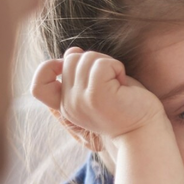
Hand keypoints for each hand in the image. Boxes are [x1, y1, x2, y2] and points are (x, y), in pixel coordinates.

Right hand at [31, 46, 163, 150]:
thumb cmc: (127, 109)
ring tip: (119, 85)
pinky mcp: (96, 96)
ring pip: (85, 58)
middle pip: (70, 60)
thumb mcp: (97, 89)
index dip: (48, 68)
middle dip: (94, 61)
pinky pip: (101, 64)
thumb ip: (80, 74)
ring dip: (108, 64)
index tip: (72, 69)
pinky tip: (124, 84)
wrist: (146, 132)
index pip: (37, 87)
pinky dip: (116, 67)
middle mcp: (69, 106)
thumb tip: (72, 51)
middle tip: (112, 80)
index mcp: (66, 107)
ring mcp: (80, 101)